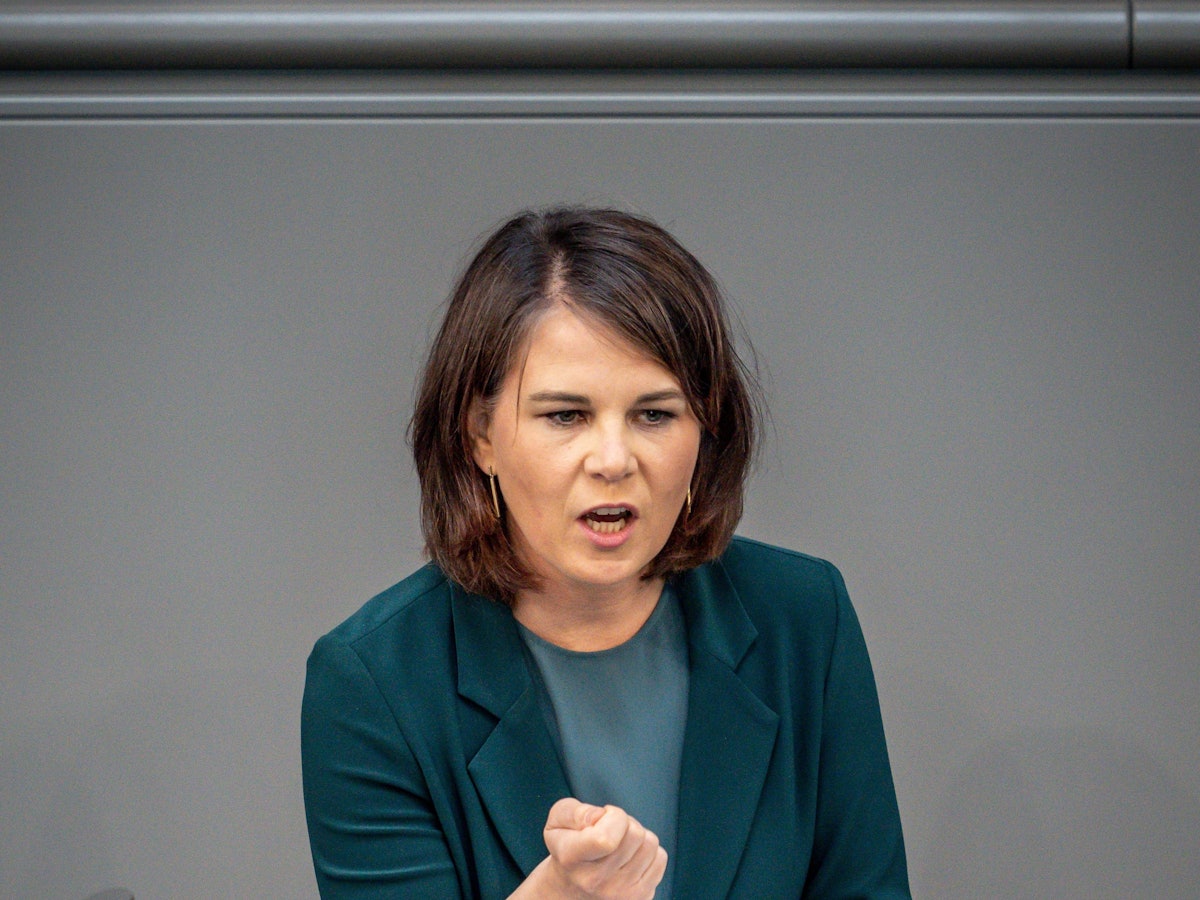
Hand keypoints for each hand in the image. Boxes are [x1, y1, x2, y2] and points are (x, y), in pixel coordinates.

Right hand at [522, 798, 666, 898]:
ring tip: (620, 843)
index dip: (612, 816)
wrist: (569, 890)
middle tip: (611, 830)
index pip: (606, 838)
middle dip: (626, 822)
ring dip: (638, 836)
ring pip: (650, 844)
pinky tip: (630, 857)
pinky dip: (648, 852)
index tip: (602, 817)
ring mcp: (620, 893)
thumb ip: (574, 812)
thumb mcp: (556, 823)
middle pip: (635, 834)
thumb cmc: (567, 850)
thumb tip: (600, 816)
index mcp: (572, 859)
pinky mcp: (639, 897)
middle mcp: (596, 881)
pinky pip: (660, 859)